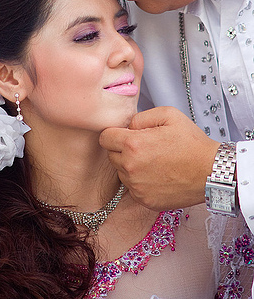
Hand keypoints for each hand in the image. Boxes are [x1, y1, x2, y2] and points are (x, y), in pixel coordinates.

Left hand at [99, 106, 219, 210]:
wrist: (211, 172)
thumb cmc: (192, 143)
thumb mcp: (168, 115)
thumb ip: (140, 117)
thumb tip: (127, 126)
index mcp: (133, 144)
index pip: (104, 138)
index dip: (115, 134)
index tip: (125, 135)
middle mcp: (130, 167)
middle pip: (111, 155)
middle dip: (123, 149)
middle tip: (145, 147)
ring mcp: (136, 187)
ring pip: (121, 172)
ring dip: (131, 166)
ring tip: (154, 161)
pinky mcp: (144, 200)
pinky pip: (132, 188)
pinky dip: (140, 181)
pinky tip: (157, 175)